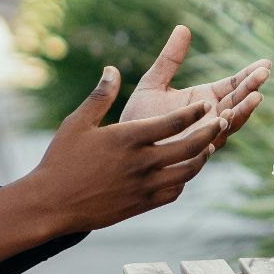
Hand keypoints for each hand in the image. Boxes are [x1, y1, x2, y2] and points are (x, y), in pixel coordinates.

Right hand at [27, 66, 224, 233]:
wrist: (51, 205)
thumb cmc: (61, 160)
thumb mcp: (77, 122)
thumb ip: (100, 96)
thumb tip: (112, 68)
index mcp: (127, 138)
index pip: (172, 122)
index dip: (194, 113)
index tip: (206, 104)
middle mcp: (141, 163)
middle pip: (189, 147)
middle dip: (210, 132)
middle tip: (222, 121)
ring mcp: (143, 187)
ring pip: (187, 172)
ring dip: (202, 157)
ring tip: (208, 146)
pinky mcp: (142, 204)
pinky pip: (173, 192)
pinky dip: (183, 180)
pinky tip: (183, 171)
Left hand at [120, 25, 268, 148]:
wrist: (121, 148)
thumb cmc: (138, 116)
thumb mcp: (153, 82)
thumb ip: (170, 59)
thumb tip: (183, 27)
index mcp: (204, 97)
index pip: (233, 84)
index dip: (249, 75)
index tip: (266, 63)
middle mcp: (209, 117)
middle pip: (238, 101)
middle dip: (251, 88)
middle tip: (265, 74)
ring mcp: (204, 135)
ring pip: (230, 123)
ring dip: (243, 110)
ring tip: (256, 96)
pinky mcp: (193, 151)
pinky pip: (211, 140)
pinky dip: (220, 130)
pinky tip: (226, 117)